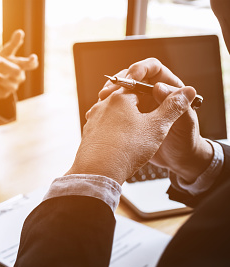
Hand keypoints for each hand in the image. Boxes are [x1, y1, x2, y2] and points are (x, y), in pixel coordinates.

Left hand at [0, 29, 38, 100]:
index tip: (33, 57)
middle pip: (15, 71)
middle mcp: (18, 78)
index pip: (30, 65)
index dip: (32, 62)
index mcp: (21, 67)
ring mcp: (9, 87)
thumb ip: (14, 44)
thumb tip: (20, 31)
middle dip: (5, 64)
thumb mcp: (7, 54)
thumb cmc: (3, 65)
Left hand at [66, 85, 196, 184]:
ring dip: (128, 118)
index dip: (154, 93)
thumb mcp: (157, 127)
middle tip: (151, 120)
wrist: (97, 173)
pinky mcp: (88, 133)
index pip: (140, 84)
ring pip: (115, 111)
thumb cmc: (127, 149)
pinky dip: (116, 129)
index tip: (162, 105)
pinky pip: (105, 125)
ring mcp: (93, 119)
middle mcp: (102, 104)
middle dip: (140, 106)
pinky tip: (123, 141)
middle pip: (126, 97)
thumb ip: (173, 107)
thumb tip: (186, 92)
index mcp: (119, 97)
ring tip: (138, 132)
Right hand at [99, 58, 212, 182]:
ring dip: (109, 94)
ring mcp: (140, 106)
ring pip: (121, 92)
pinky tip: (98, 114)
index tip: (130, 78)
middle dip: (119, 82)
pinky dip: (105, 109)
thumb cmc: (185, 142)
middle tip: (108, 92)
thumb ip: (176, 106)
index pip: (152, 69)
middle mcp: (153, 95)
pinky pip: (115, 108)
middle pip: (132, 78)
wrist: (177, 161)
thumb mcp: (184, 125)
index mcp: (169, 89)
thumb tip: (159, 87)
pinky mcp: (129, 119)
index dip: (140, 70)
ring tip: (101, 100)